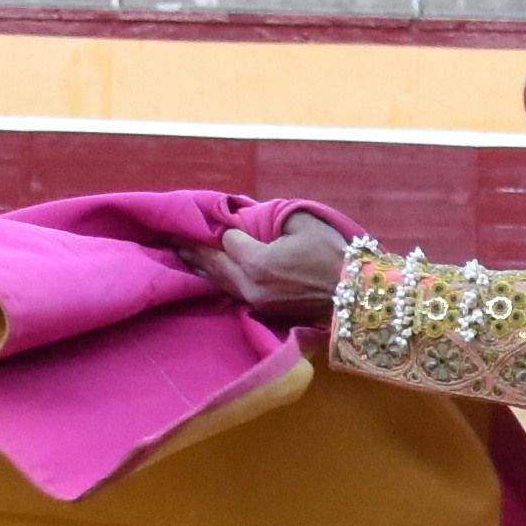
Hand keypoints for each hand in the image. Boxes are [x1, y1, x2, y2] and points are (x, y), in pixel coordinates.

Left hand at [187, 213, 347, 320]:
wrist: (356, 296)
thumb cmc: (333, 255)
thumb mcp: (304, 224)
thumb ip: (269, 218)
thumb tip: (247, 218)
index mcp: (258, 262)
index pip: (226, 239)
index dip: (221, 226)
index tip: (209, 215)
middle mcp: (250, 284)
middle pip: (213, 264)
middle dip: (192, 249)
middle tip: (169, 235)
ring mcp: (255, 301)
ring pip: (219, 281)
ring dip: (199, 267)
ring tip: (180, 254)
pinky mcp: (263, 310)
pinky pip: (231, 291)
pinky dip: (216, 279)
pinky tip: (208, 274)